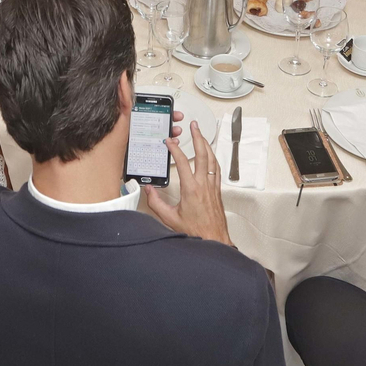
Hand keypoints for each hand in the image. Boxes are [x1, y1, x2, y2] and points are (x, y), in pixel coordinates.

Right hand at [148, 120, 231, 244]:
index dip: (175, 150)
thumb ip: (156, 203)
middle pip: (202, 154)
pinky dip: (212, 158)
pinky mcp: (217, 190)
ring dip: (206, 145)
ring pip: (211, 159)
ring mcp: (212, 186)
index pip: (182, 163)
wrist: (214, 239)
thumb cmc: (195, 231)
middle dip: (198, 137)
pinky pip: (216, 169)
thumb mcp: (170, 218)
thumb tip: (148, 190)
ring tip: (201, 135)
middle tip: (194, 126)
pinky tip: (210, 155)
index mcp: (191, 189)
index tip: (169, 142)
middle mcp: (204, 184)